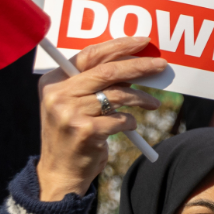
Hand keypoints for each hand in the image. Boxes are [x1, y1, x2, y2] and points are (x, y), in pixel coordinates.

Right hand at [36, 37, 165, 201]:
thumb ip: (94, 83)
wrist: (60, 172)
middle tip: (160, 65)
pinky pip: (121, 119)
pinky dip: (131, 121)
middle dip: (138, 66)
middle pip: (108, 71)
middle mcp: (58, 94)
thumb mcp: (74, 103)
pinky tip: (130, 126)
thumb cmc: (74, 133)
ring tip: (154, 103)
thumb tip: (134, 63)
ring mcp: (70, 113)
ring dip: (141, 98)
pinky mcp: (86, 131)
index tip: (143, 42)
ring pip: (118, 95)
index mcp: (53, 81)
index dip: (119, 45)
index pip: (89, 55)